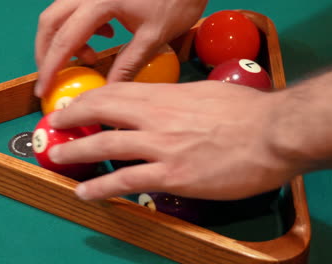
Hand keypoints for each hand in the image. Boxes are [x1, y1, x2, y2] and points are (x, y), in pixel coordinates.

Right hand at [35, 0, 207, 96]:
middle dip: (46, 52)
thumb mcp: (152, 37)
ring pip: (59, 13)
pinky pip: (75, 7)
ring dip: (64, 38)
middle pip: (50, 22)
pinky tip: (105, 34)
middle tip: (54, 75)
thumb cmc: (176, 0)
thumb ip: (127, 64)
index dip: (50, 67)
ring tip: (91, 57)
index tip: (44, 88)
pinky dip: (80, 26)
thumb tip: (108, 89)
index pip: (65, 40)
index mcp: (100, 3)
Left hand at [46, 81, 303, 199]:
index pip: (117, 91)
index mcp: (167, 95)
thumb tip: (167, 106)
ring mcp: (161, 147)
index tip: (77, 104)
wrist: (275, 133)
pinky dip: (101, 187)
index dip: (90, 98)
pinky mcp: (172, 175)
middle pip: (103, 111)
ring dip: (76, 150)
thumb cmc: (248, 112)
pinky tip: (86, 191)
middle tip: (56, 124)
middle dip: (73, 117)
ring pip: (105, 144)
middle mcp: (157, 117)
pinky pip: (126, 180)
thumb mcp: (208, 93)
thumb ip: (180, 100)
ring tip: (58, 155)